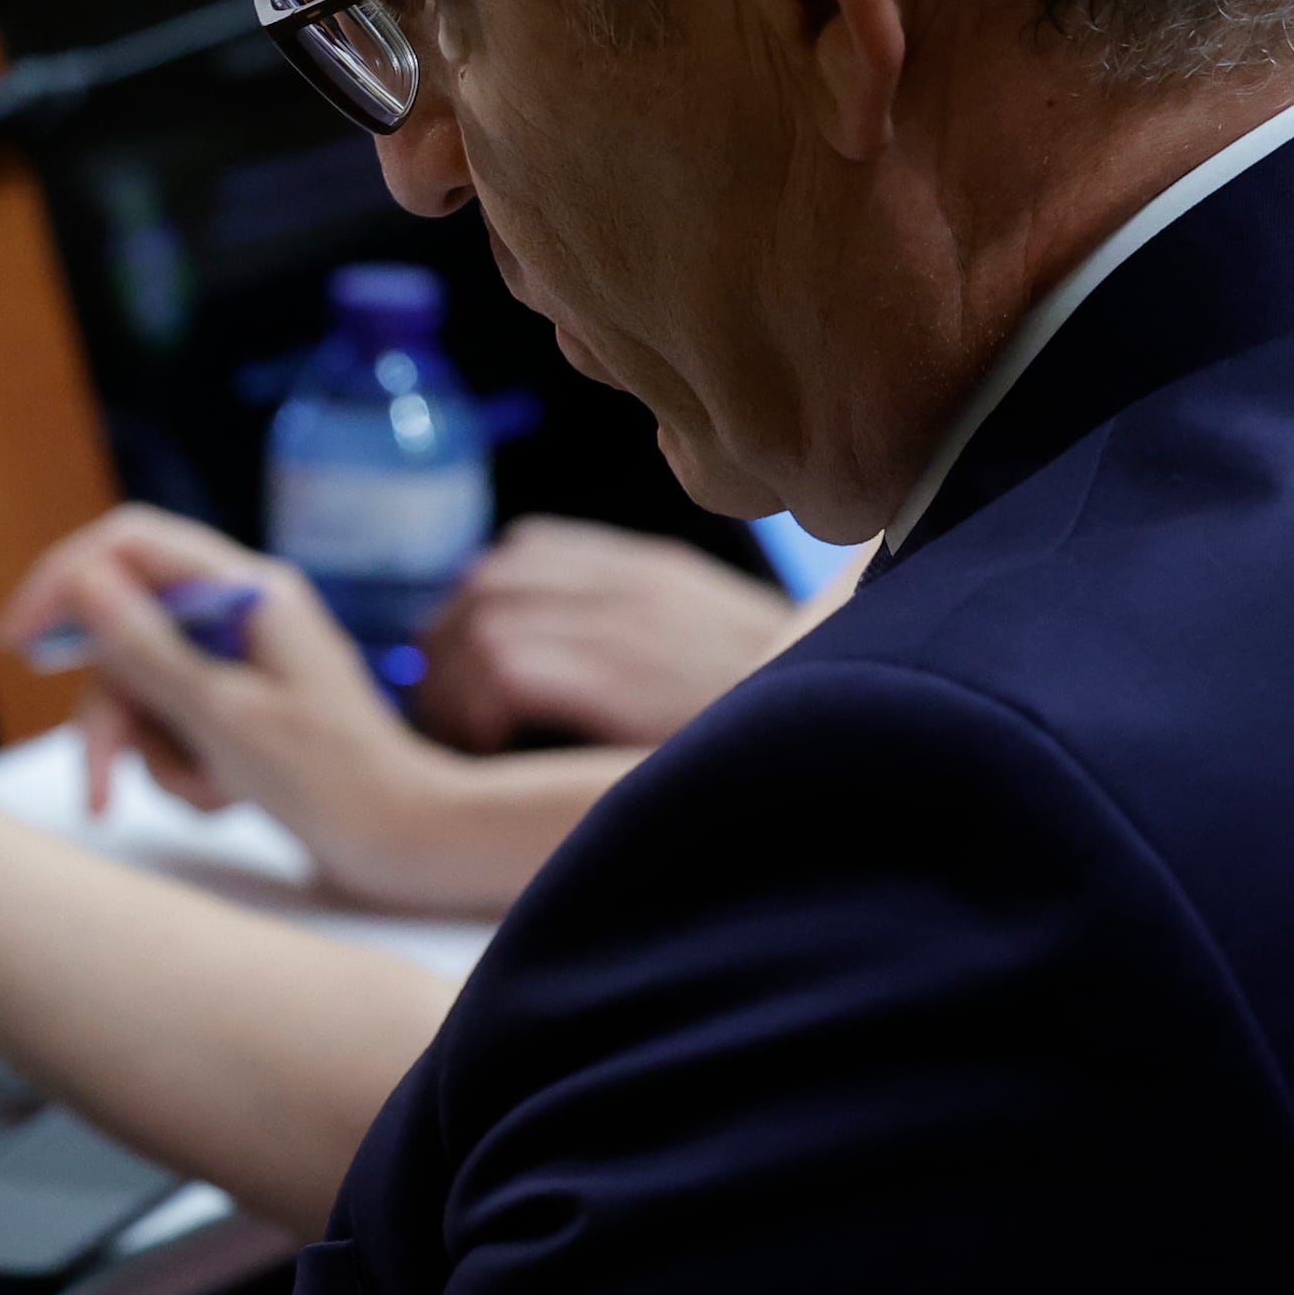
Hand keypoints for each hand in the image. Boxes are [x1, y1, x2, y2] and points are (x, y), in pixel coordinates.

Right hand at [0, 507, 465, 906]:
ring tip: (206, 796)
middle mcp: (239, 612)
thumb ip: (146, 647)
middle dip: (113, 712)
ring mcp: (239, 660)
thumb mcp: (223, 716)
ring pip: (142, 688)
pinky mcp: (238, 707)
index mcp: (247, 590)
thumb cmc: (329, 779)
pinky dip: (181, 769)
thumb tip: (82, 580)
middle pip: (125, 633)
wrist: (403, 840)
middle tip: (100, 781)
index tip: (16, 639)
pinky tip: (224, 801)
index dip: (64, 581)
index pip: (129, 543)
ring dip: (154, 753)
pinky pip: (171, 724)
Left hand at [409, 517, 804, 752]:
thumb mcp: (730, 648)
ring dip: (454, 679)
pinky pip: (505, 668)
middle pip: (492, 581)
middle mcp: (635, 586)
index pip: (532, 549)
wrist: (852, 737)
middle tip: (442, 701)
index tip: (468, 653)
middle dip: (450, 639)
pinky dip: (477, 706)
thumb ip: (658, 630)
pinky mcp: (617, 676)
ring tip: (458, 733)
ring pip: (486, 619)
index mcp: (659, 573)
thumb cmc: (788, 715)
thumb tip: (584, 657)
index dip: (482, 599)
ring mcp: (626, 626)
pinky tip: (487, 745)